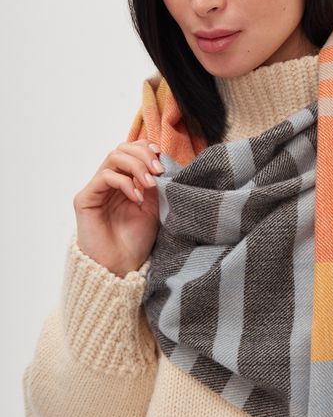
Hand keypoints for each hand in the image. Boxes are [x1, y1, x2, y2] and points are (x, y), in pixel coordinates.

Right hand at [72, 139, 164, 276]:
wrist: (121, 267)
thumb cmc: (135, 241)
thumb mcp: (153, 208)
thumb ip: (155, 185)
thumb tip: (161, 163)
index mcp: (125, 182)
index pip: (131, 151)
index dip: (146, 149)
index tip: (162, 160)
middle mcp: (109, 182)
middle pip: (121, 149)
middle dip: (143, 155)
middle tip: (158, 170)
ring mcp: (96, 189)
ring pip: (113, 157)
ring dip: (136, 165)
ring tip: (150, 183)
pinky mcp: (85, 199)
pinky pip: (104, 177)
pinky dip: (124, 182)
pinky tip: (137, 197)